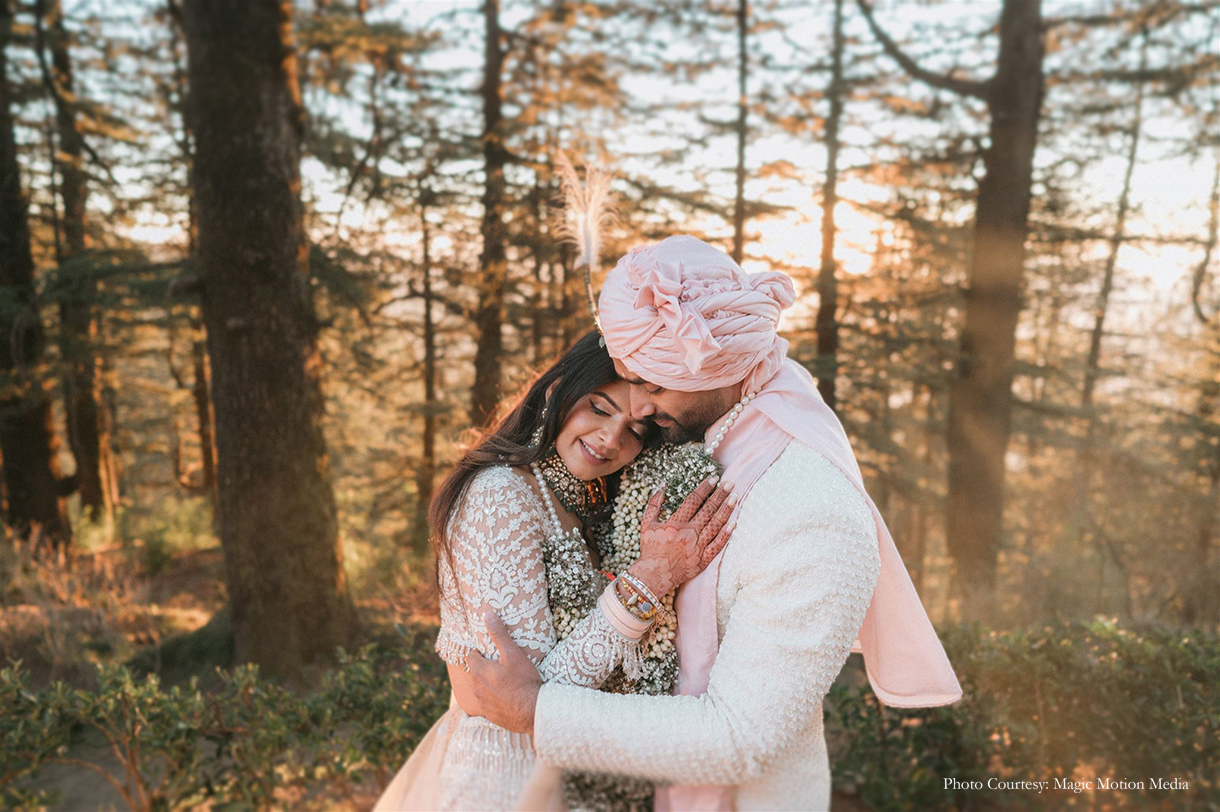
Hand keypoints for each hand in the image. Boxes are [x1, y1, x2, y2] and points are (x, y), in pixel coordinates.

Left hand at [451, 612, 542, 734]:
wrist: (533, 712)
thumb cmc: (523, 681)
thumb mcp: (513, 654)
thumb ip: (499, 634)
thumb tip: (488, 615)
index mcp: (479, 671)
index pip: (470, 656)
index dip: (480, 652)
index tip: (491, 651)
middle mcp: (476, 688)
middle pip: (475, 672)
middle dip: (483, 667)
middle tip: (499, 664)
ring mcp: (482, 704)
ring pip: (480, 688)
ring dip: (487, 683)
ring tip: (503, 680)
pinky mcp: (489, 715)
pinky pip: (487, 703)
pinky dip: (493, 699)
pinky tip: (506, 697)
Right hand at [629, 476, 736, 596]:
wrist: (653, 575)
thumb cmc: (650, 548)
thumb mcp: (646, 524)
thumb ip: (654, 504)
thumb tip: (662, 485)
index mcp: (675, 523)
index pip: (693, 501)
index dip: (705, 488)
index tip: (714, 478)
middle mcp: (688, 534)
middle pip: (708, 510)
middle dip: (720, 495)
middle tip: (731, 483)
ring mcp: (697, 547)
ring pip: (715, 525)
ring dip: (726, 510)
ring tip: (734, 497)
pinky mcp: (703, 560)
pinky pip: (717, 546)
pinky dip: (726, 535)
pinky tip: (734, 524)